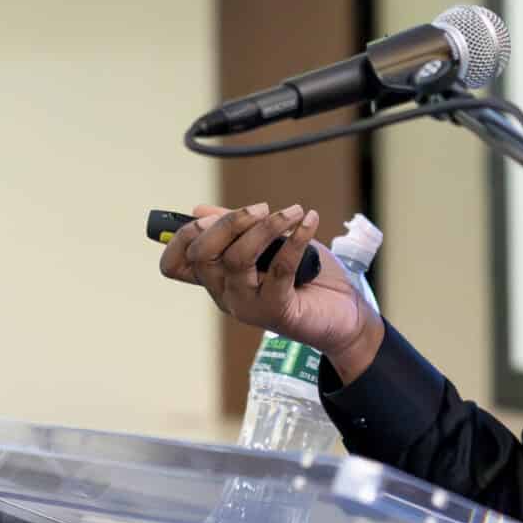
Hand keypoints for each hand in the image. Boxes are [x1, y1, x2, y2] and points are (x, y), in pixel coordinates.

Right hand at [158, 201, 381, 368]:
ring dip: (265, 227)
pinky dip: (296, 239)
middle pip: (202, 256)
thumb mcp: (271, 244)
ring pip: (237, 259)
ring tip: (293, 212)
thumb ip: (237, 229)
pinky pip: (280, 269)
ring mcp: (248, 306)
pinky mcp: (277, 311)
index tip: (208, 216)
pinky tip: (309, 221)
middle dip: (227, 222)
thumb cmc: (309, 278)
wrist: (346, 314)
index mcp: (219, 278)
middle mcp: (226, 294)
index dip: (181, 236)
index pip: (176, 265)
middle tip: (260, 208)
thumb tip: (198, 210)